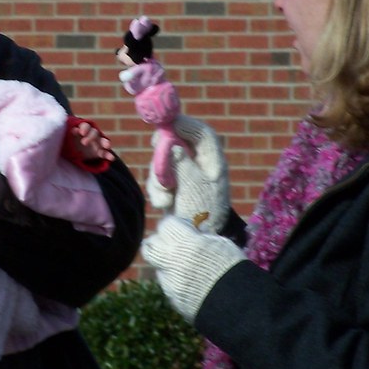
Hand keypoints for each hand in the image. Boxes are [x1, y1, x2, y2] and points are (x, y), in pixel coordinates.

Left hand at [70, 120, 115, 162]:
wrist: (72, 152)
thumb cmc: (68, 142)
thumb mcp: (67, 138)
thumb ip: (70, 134)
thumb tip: (72, 130)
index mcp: (83, 129)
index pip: (85, 126)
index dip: (84, 129)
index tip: (81, 133)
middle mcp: (91, 135)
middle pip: (94, 133)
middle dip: (90, 137)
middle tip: (84, 143)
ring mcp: (97, 143)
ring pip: (103, 141)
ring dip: (105, 143)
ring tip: (107, 146)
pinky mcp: (99, 152)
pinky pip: (105, 153)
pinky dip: (108, 155)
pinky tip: (111, 158)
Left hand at [141, 215, 245, 321]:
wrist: (237, 305)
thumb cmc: (233, 269)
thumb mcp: (221, 244)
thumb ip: (203, 236)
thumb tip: (195, 230)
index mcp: (186, 244)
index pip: (165, 225)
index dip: (174, 225)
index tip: (184, 228)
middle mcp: (172, 262)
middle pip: (150, 245)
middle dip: (159, 241)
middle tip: (172, 243)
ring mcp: (170, 282)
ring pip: (157, 266)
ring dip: (166, 261)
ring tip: (182, 263)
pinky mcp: (172, 298)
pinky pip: (167, 284)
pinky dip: (174, 279)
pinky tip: (190, 281)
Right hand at [145, 115, 229, 232]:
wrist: (193, 245)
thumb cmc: (200, 216)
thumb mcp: (193, 189)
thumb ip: (183, 165)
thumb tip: (173, 147)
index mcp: (214, 163)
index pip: (202, 134)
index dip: (186, 124)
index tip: (168, 123)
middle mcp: (201, 167)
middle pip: (179, 142)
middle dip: (165, 149)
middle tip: (155, 144)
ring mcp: (186, 176)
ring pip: (165, 161)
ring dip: (159, 177)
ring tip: (164, 198)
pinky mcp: (174, 187)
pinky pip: (160, 178)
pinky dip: (158, 189)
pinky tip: (163, 204)